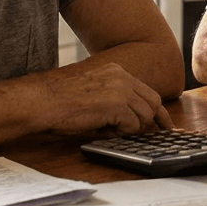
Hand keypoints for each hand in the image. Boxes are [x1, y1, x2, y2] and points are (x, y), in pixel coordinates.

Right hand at [36, 62, 173, 134]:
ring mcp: (120, 89)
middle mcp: (121, 76)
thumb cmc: (60, 103)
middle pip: (153, 101)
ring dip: (132, 128)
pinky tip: (103, 130)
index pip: (147, 91)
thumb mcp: (94, 95)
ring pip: (145, 115)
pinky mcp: (116, 105)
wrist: (43, 102)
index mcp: (115, 71)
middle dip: (156, 120)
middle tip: (158, 133)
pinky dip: (121, 133)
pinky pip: (132, 125)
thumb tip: (134, 122)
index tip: (163, 122)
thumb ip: (116, 102)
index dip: (157, 110)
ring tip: (111, 130)